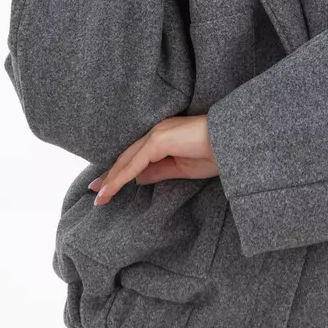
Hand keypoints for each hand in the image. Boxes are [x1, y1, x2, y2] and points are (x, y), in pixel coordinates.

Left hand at [89, 114, 217, 204]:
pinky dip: (122, 177)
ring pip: (128, 159)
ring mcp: (158, 133)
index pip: (135, 156)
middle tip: (94, 190)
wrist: (233, 143)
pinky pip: (136, 162)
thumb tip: (138, 179)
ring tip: (100, 196)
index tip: (105, 186)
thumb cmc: (215, 154)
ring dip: (112, 178)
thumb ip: (159, 171)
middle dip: (110, 175)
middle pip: (127, 156)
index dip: (119, 171)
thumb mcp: (182, 169)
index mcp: (163, 136)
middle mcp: (157, 131)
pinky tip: (112, 189)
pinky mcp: (160, 140)